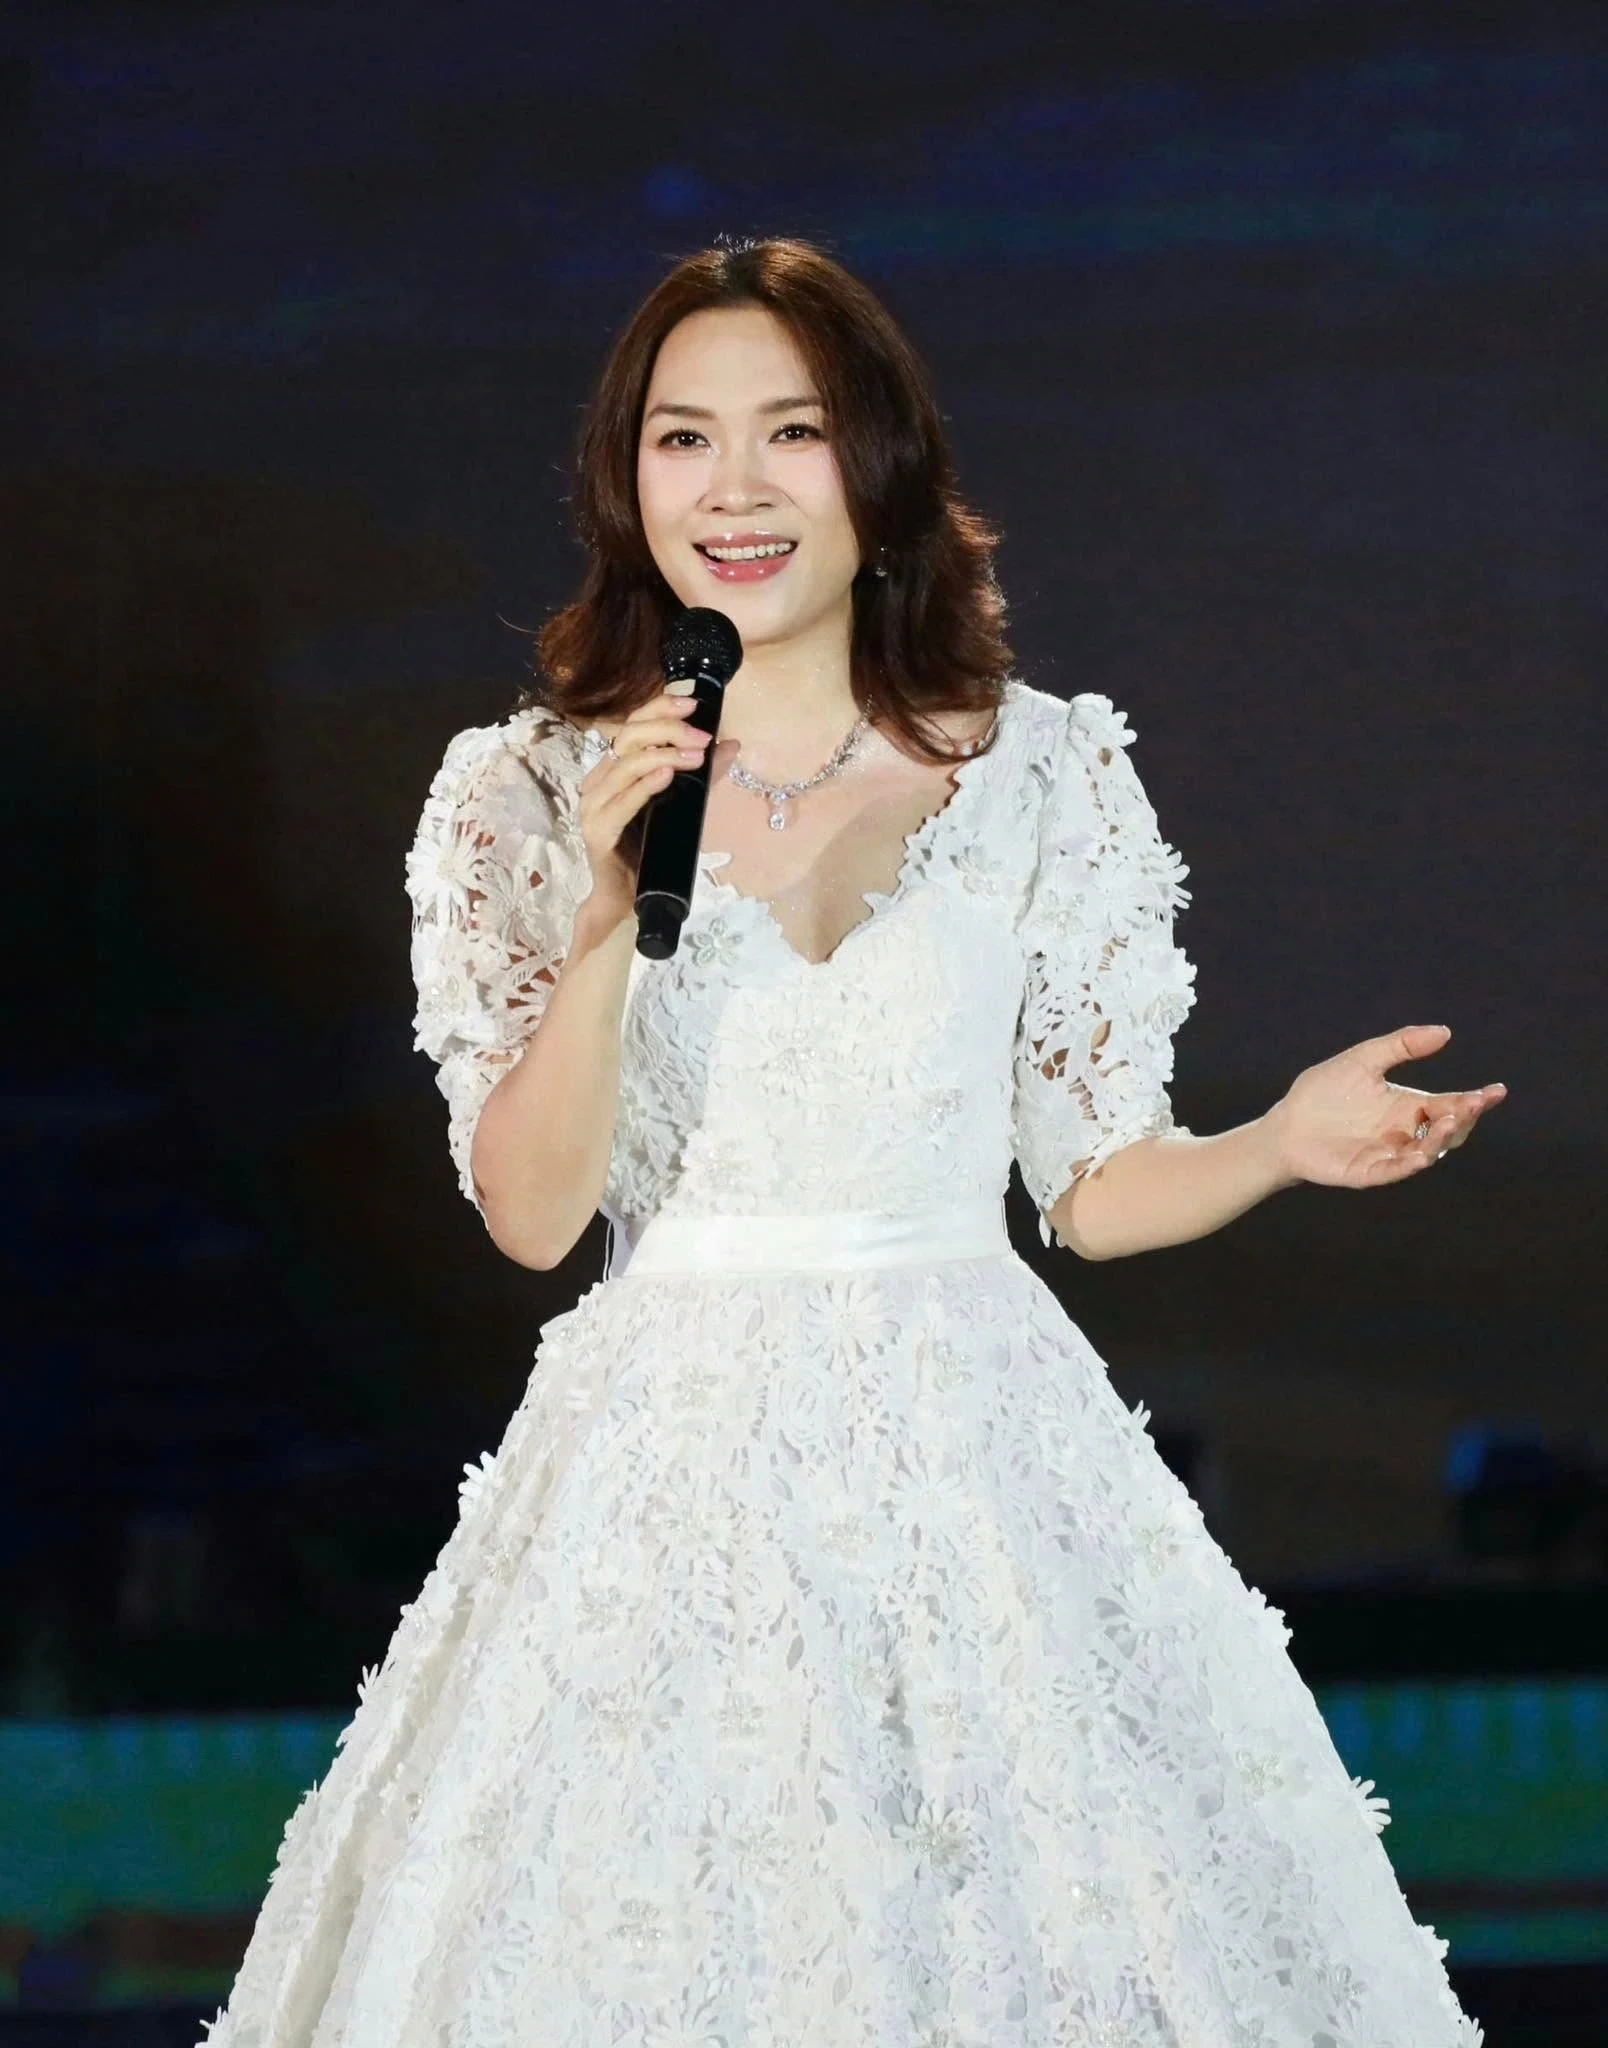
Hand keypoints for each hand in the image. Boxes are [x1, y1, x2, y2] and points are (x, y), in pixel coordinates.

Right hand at [575, 689, 711, 926]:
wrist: (629, 898)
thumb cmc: (652, 850)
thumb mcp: (683, 805)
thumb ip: (703, 775)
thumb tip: (731, 744)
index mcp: (613, 769)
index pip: (632, 725)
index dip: (660, 707)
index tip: (693, 704)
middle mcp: (599, 781)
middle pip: (628, 737)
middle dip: (668, 729)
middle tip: (702, 737)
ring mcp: (594, 806)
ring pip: (626, 766)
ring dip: (663, 755)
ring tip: (695, 756)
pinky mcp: (597, 831)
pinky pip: (621, 803)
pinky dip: (644, 786)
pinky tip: (666, 776)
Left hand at [1264, 1024, 1506, 1189]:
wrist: (1285, 1125)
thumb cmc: (1323, 1092)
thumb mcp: (1363, 1060)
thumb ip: (1401, 1046)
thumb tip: (1445, 1032)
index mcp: (1409, 1106)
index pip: (1451, 1104)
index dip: (1475, 1100)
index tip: (1496, 1091)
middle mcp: (1406, 1132)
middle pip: (1448, 1130)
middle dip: (1463, 1118)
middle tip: (1471, 1104)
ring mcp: (1390, 1154)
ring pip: (1427, 1152)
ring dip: (1441, 1139)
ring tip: (1448, 1121)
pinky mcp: (1369, 1171)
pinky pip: (1396, 1170)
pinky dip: (1410, 1163)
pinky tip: (1422, 1155)